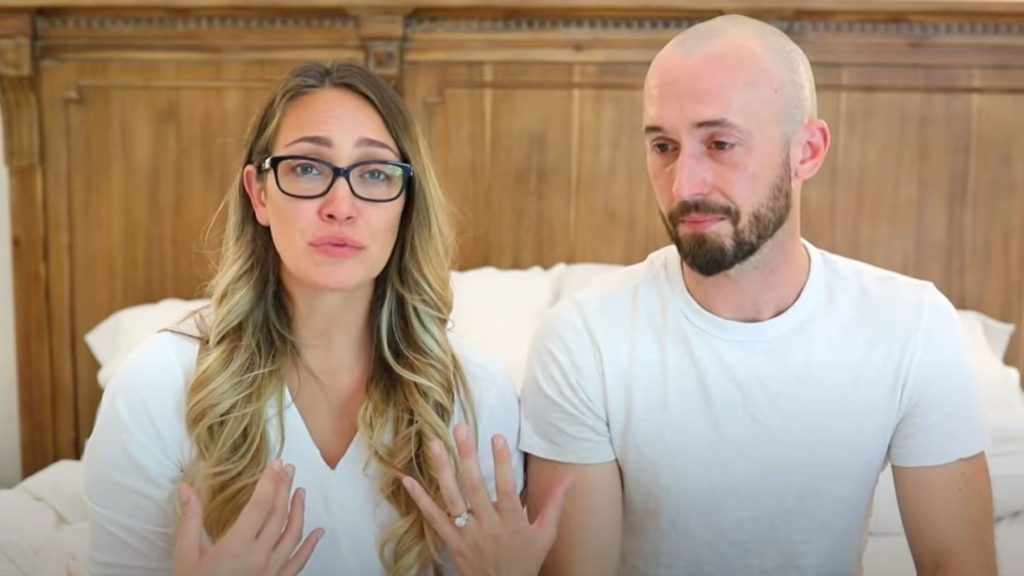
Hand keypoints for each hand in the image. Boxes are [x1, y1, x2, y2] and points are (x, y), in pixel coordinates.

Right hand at [174, 459, 323, 575]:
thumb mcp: (186, 554)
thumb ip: (190, 519)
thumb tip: (186, 488)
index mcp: (237, 547)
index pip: (260, 506)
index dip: (270, 482)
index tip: (275, 463)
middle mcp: (259, 557)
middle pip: (279, 515)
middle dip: (284, 488)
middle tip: (288, 468)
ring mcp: (272, 571)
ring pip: (293, 535)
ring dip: (299, 510)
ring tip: (300, 490)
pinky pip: (299, 562)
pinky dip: (311, 545)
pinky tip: (319, 532)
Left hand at [402, 424, 572, 575]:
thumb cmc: (526, 562)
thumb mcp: (546, 534)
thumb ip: (555, 503)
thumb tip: (570, 478)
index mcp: (513, 522)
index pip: (508, 488)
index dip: (502, 462)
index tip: (497, 436)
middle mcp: (489, 526)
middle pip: (475, 487)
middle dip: (467, 456)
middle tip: (460, 428)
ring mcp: (468, 534)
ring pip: (452, 498)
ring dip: (442, 470)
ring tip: (434, 444)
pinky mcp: (452, 541)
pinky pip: (434, 519)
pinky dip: (420, 499)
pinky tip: (408, 480)